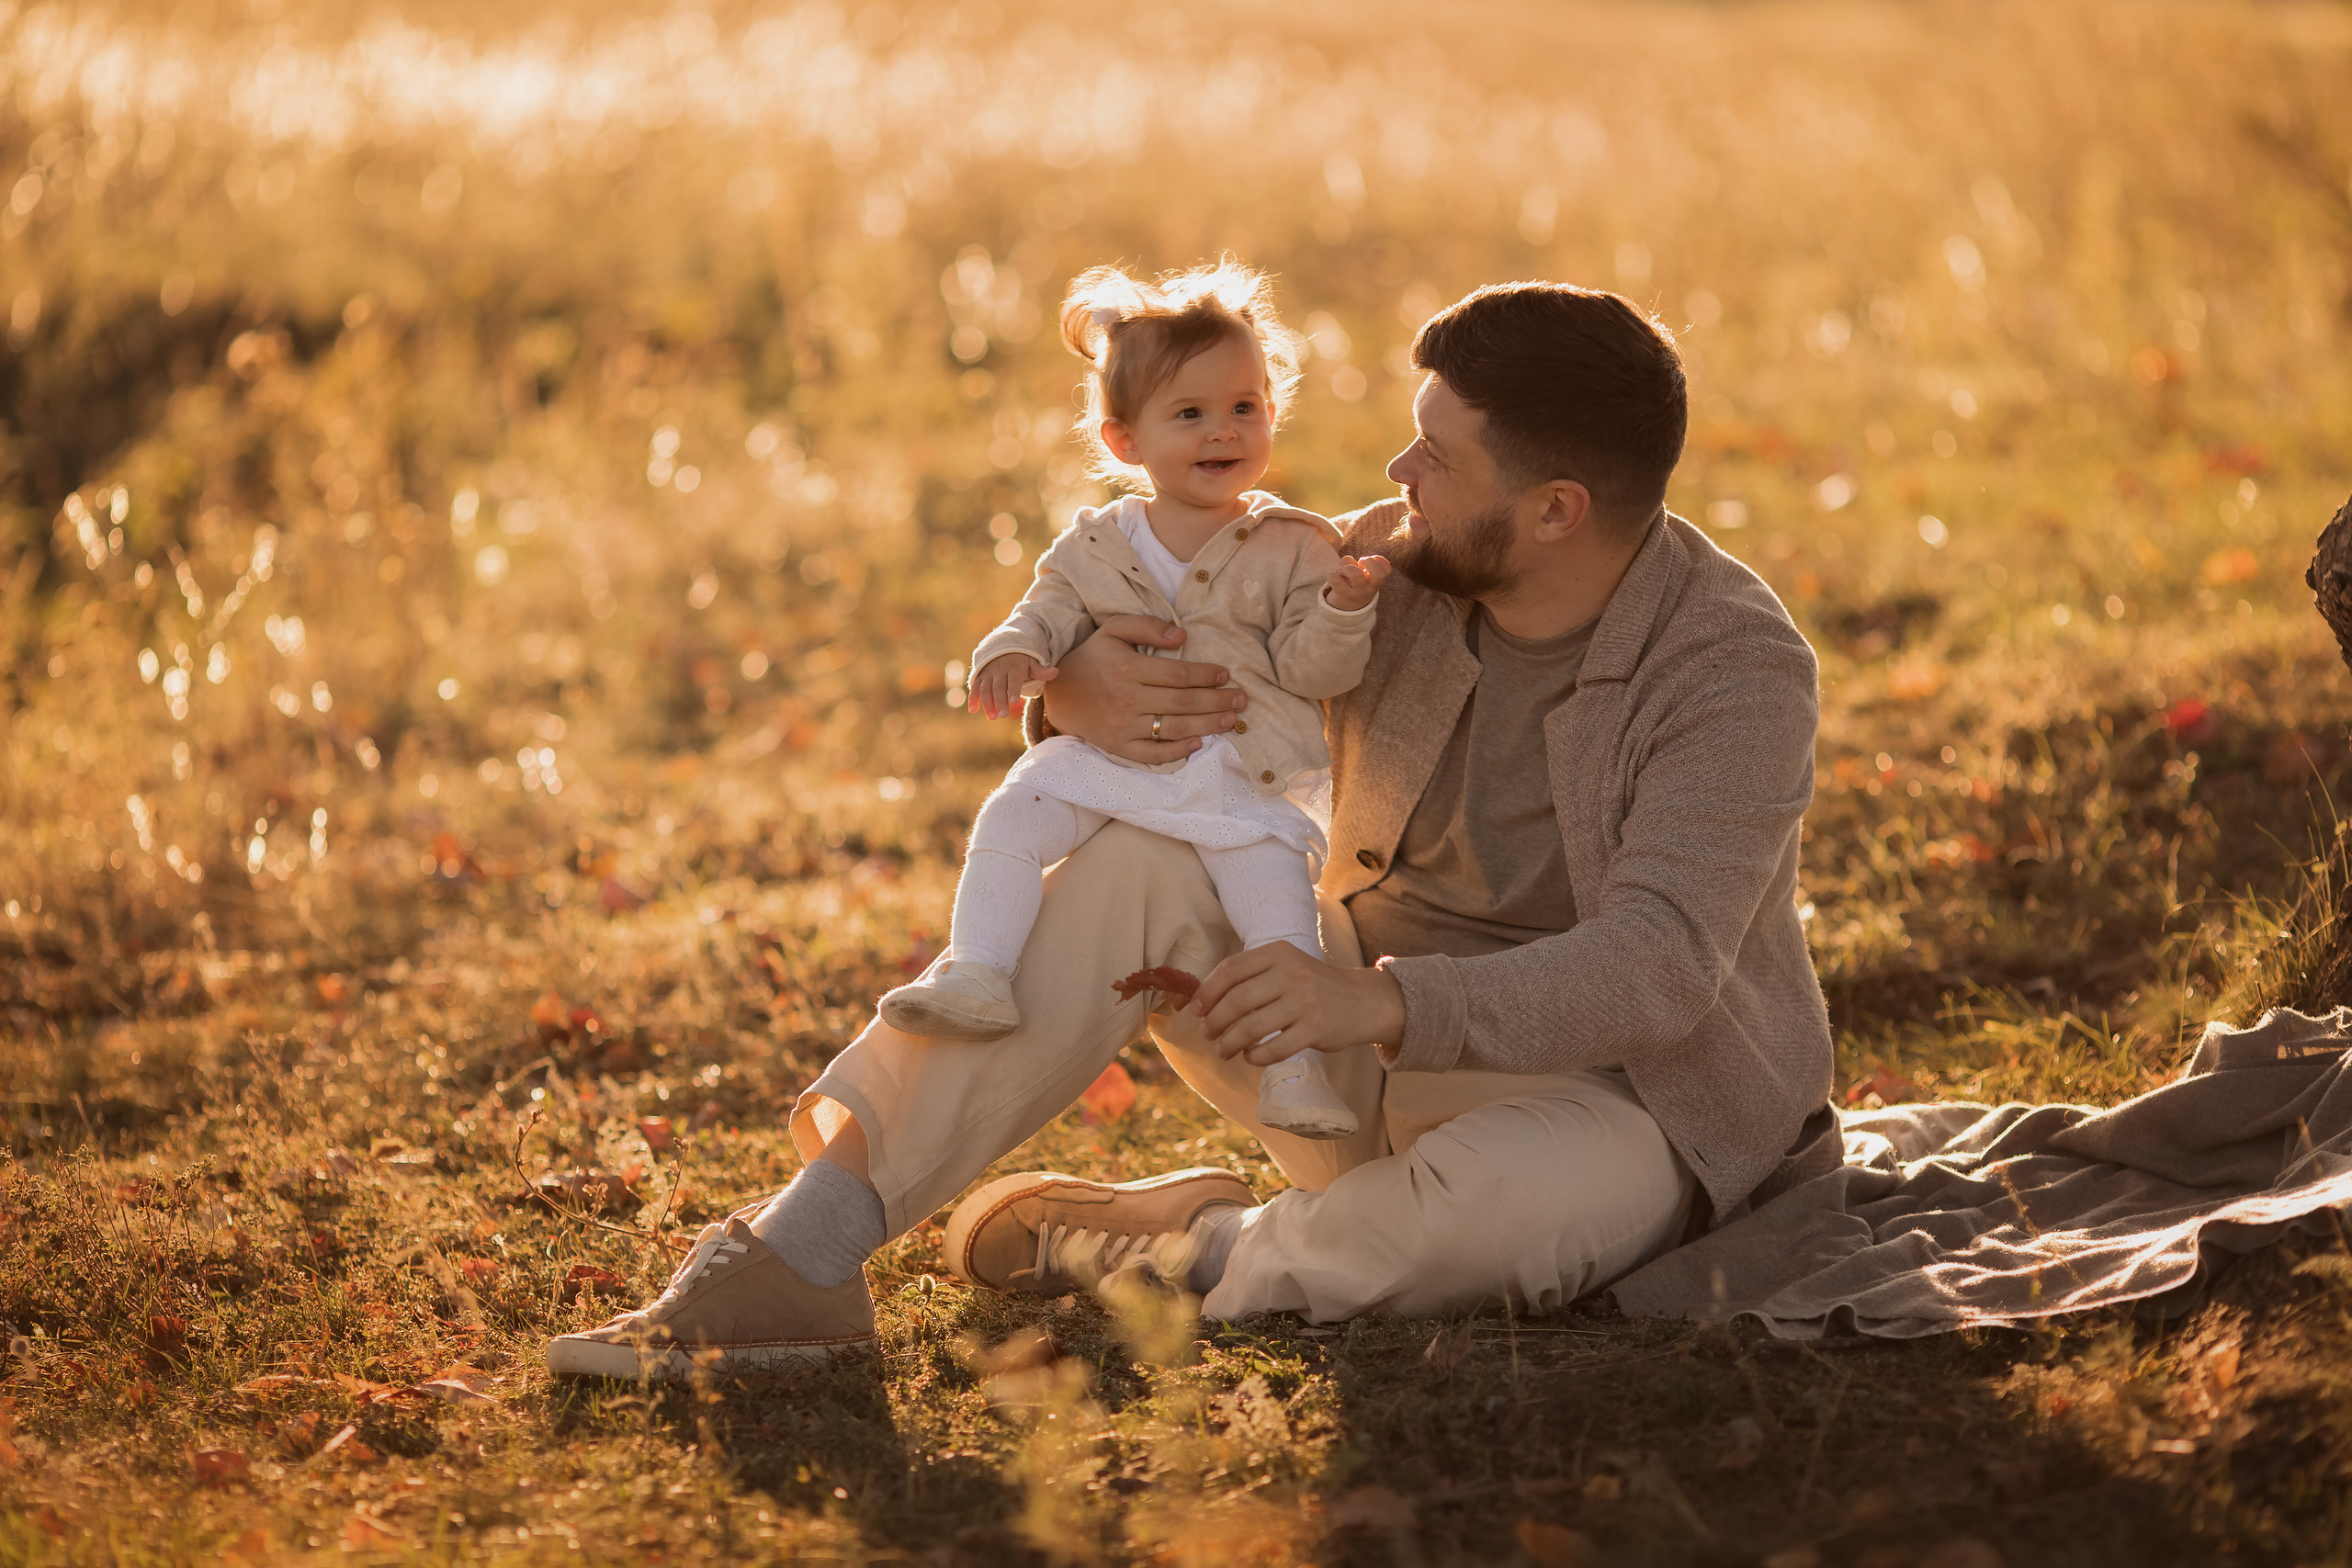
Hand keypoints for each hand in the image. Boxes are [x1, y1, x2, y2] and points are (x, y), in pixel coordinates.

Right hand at [969, 653, 1055, 719]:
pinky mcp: (980, 678)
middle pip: (999, 686)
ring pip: (986, 689)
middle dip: (999, 700)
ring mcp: (988, 674)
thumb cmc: (1022, 662)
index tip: (1014, 701)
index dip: (1013, 689)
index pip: (1014, 680)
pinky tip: (973, 710)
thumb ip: (1042, 671)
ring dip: (987, 703)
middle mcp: (1000, 671)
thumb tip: (1056, 671)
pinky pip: (975, 688)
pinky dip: (973, 698)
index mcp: (1014, 668)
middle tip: (1002, 715)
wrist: (1004, 650)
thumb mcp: (1033, 664)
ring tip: (992, 717)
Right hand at [1038, 615, 1248, 763]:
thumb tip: (1182, 636)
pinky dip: (1178, 751)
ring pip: (1174, 728)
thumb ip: (1146, 626)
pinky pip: (1153, 753)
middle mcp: (1126, 699)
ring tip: (1231, 720)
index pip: (1178, 674)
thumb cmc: (1093, 658)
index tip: (1225, 674)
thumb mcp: (1113, 630)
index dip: (1206, 675)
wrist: (1059, 695)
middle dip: (1217, 701)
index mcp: (1127, 668)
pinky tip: (1199, 743)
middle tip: (1241, 700)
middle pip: (1183, 702)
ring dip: (1208, 725)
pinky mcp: (1119, 747)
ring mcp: (1123, 727)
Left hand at [1189, 941, 1407, 1064]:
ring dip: (1230, 1043)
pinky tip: (1250, 1057)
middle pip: (1237, 1000)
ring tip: (1223, 1050)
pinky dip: (1256, 1057)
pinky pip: (1275, 1049)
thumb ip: (1253, 974)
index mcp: (1278, 953)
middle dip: (1215, 1021)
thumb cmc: (1314, 985)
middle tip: (1207, 1033)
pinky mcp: (1315, 1029)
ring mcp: (1305, 1002)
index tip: (1196, 1009)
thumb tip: (1206, 999)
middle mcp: (1291, 973)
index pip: (1231, 969)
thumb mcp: (1287, 965)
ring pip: (1252, 1027)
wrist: (1363, 1000)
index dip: (1207, 992)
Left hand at [1324, 553, 1391, 611]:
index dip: (1378, 560)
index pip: (1386, 569)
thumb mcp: (1362, 576)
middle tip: (1359, 563)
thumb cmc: (1355, 585)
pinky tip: (1333, 577)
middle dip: (1368, 561)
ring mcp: (1355, 594)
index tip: (1369, 560)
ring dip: (1346, 567)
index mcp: (1376, 583)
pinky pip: (1336, 580)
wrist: (1346, 609)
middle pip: (1377, 573)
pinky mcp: (1341, 596)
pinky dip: (1332, 575)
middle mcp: (1368, 590)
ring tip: (1342, 571)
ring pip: (1355, 573)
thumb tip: (1348, 560)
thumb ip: (1357, 563)